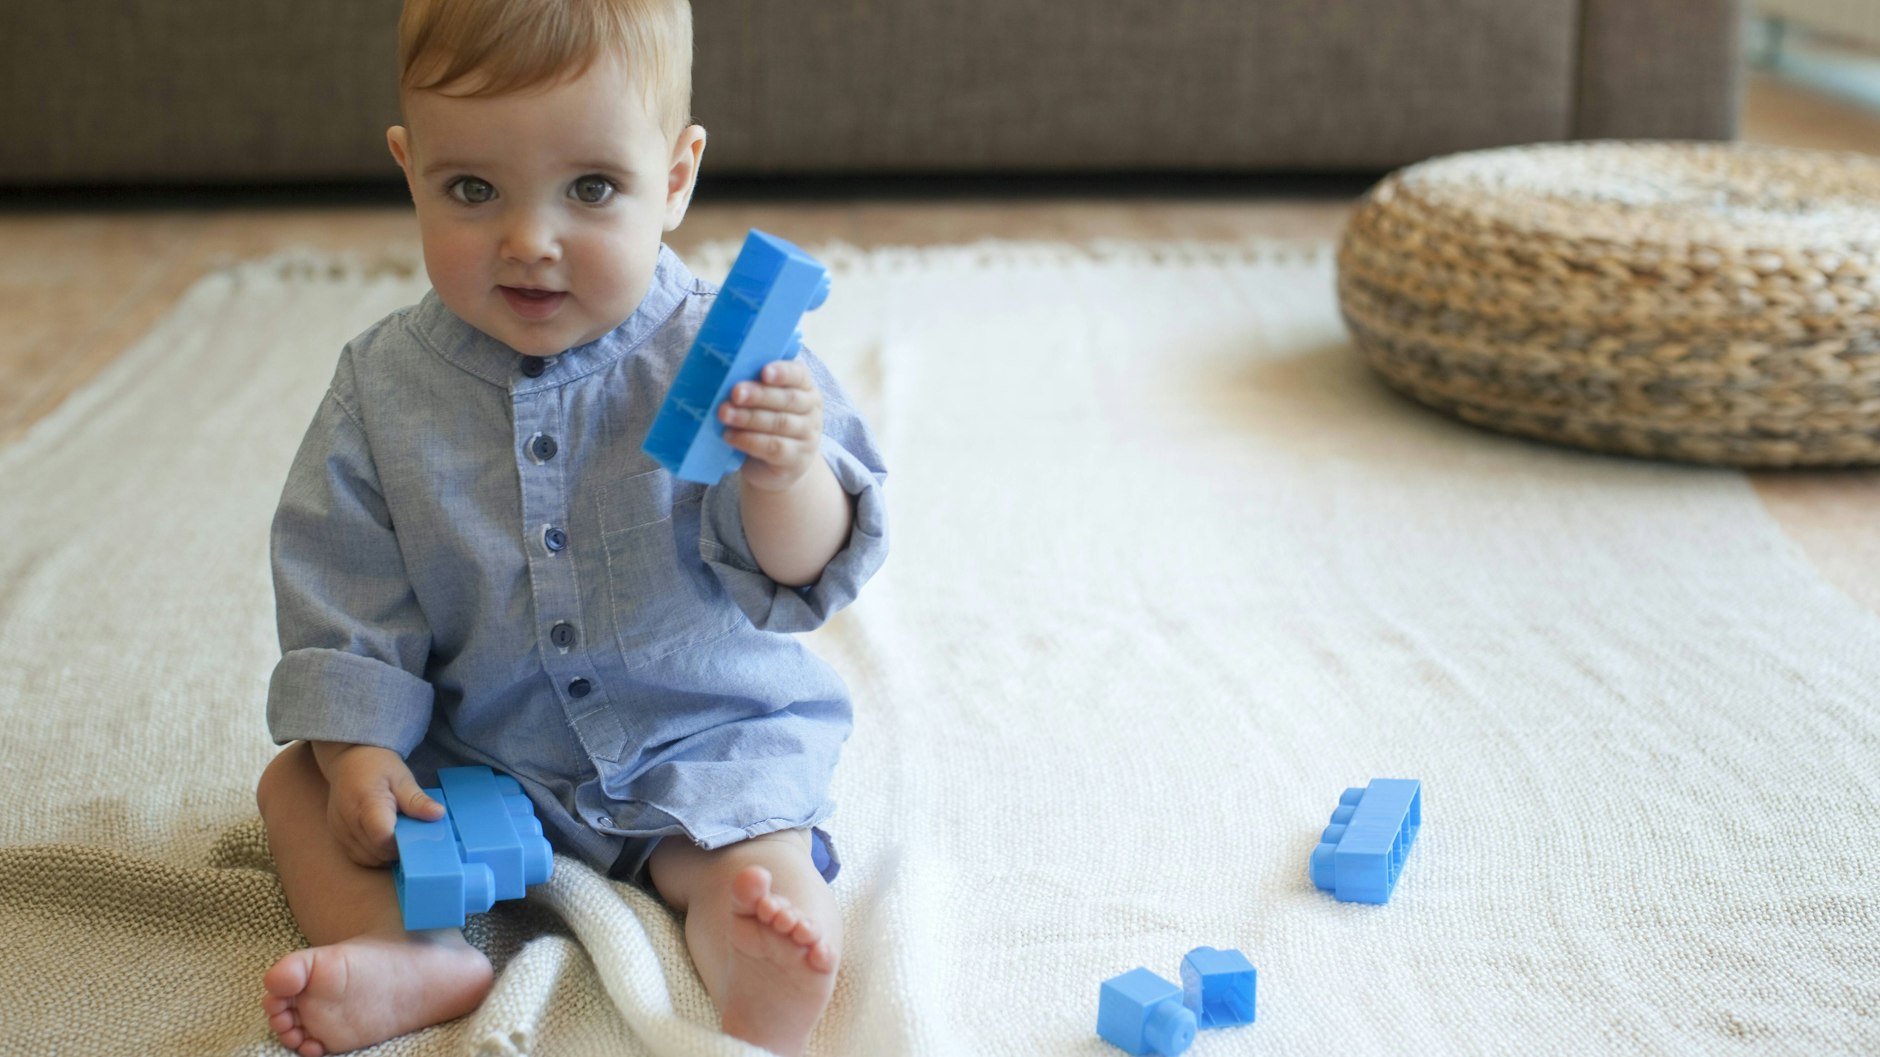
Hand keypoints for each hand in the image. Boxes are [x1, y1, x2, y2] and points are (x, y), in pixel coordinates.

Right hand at [312, 742, 445, 867]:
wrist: (349, 760)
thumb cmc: (378, 767)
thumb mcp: (402, 778)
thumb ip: (417, 800)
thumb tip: (438, 814)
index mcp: (366, 803)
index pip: (384, 837)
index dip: (404, 841)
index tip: (417, 832)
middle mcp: (348, 822)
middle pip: (378, 852)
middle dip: (399, 848)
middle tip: (411, 831)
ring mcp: (340, 832)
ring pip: (369, 859)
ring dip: (387, 853)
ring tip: (399, 833)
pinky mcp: (338, 838)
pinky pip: (359, 856)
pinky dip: (375, 854)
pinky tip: (385, 839)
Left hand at [720, 360, 823, 492]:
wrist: (778, 467)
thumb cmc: (766, 426)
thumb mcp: (764, 404)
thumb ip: (753, 389)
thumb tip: (725, 378)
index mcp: (805, 388)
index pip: (799, 374)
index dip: (782, 372)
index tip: (764, 372)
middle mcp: (811, 410)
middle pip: (788, 399)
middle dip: (759, 394)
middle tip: (735, 393)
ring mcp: (808, 436)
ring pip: (780, 423)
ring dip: (749, 418)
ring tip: (725, 414)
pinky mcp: (797, 459)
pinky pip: (773, 447)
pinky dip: (749, 440)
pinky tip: (730, 436)